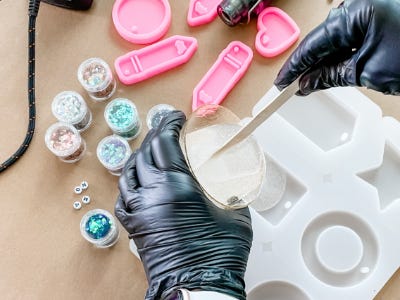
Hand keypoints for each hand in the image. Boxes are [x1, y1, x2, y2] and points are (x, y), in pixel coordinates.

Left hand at [115, 111, 252, 299]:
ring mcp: (139, 209)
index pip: (164, 141)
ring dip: (140, 156)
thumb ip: (230, 190)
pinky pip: (124, 196)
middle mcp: (152, 193)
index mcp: (178, 185)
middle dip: (156, 134)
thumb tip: (231, 182)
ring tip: (152, 151)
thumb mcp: (234, 213)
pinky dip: (130, 182)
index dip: (169, 123)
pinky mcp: (133, 225)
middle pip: (145, 151)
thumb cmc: (218, 253)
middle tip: (166, 128)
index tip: (175, 116)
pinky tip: (138, 181)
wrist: (197, 285)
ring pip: (129, 171)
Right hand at [274, 0, 399, 94]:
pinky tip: (329, 71)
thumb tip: (307, 83)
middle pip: (322, 39)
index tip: (282, 82)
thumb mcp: (369, 71)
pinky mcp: (378, 19)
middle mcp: (361, 6)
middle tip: (292, 86)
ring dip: (323, 62)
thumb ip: (331, 75)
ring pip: (336, 40)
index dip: (294, 66)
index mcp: (357, 12)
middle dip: (307, 64)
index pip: (313, 43)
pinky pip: (351, 38)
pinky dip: (340, 56)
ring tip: (309, 83)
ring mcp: (370, 12)